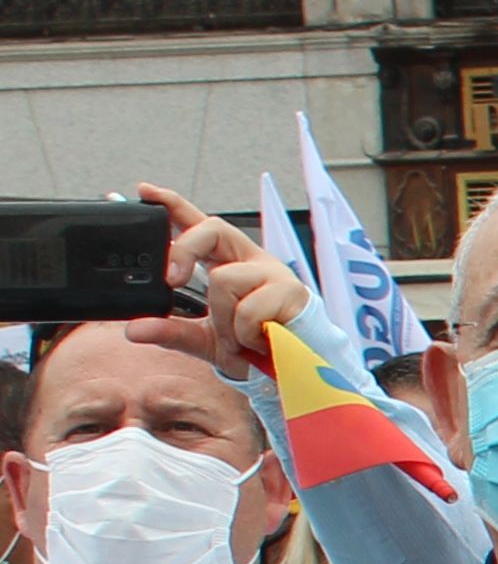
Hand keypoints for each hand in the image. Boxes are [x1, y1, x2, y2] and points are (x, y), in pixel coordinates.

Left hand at [134, 184, 308, 371]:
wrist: (297, 373)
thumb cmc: (257, 347)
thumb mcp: (206, 340)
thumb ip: (171, 332)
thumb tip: (134, 330)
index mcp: (230, 263)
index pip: (200, 225)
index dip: (174, 205)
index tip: (145, 190)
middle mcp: (251, 261)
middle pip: (212, 229)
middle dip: (185, 250)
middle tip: (173, 280)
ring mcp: (273, 273)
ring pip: (223, 279)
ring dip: (223, 318)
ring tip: (239, 338)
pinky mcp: (290, 292)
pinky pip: (247, 310)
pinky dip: (243, 333)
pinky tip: (257, 341)